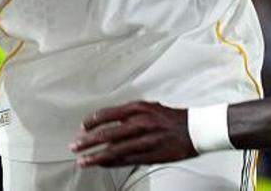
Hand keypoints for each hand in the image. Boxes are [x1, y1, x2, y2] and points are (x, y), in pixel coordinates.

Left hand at [71, 101, 195, 167]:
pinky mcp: (151, 155)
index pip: (108, 114)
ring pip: (115, 150)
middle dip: (88, 141)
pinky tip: (102, 164)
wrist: (196, 128)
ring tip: (83, 161)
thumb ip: (129, 114)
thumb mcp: (149, 108)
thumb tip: (109, 122)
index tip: (82, 128)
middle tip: (74, 146)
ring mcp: (145, 140)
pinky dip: (112, 162)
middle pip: (107, 133)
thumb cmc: (172, 118)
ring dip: (96, 156)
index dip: (91, 122)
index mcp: (138, 109)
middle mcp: (140, 123)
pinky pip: (127, 160)